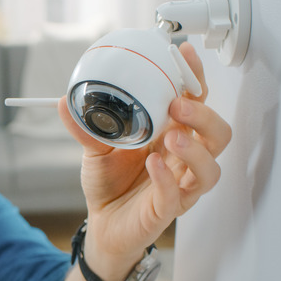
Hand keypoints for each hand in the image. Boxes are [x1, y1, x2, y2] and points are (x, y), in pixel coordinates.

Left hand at [58, 41, 231, 280]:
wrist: (100, 225)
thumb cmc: (109, 184)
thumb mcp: (95, 149)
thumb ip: (85, 126)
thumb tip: (64, 101)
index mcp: (171, 136)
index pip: (196, 104)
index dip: (195, 79)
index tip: (183, 55)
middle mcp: (183, 160)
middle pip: (217, 134)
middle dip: (204, 116)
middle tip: (178, 105)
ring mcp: (180, 186)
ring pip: (210, 168)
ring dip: (196, 149)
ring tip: (173, 136)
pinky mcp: (167, 210)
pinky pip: (177, 196)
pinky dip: (168, 180)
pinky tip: (155, 165)